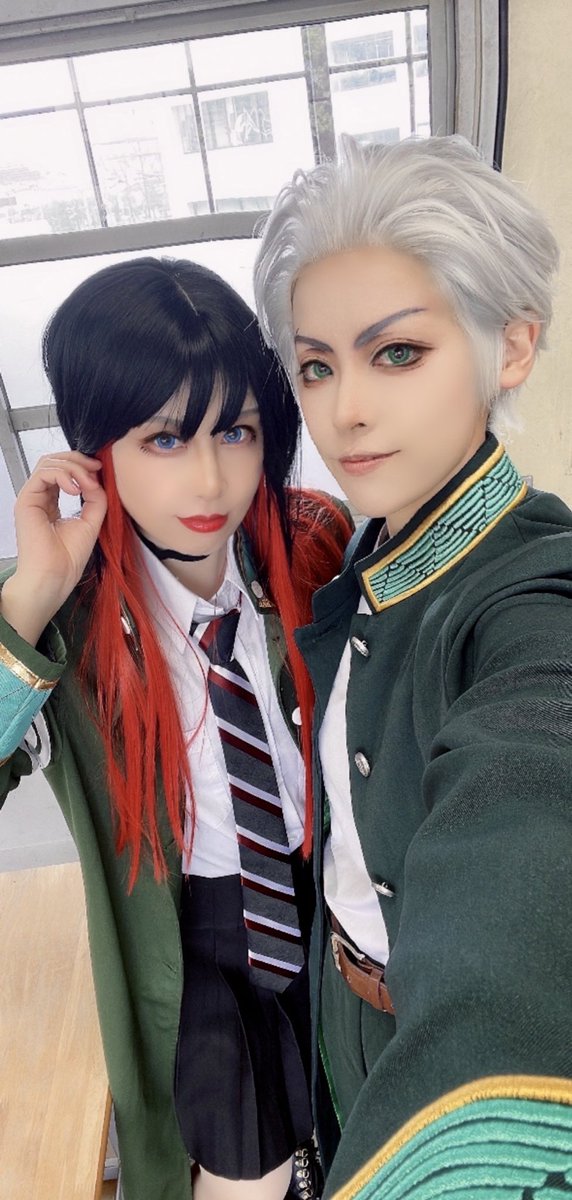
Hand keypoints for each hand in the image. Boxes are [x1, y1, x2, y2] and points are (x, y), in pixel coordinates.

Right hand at [0, 451, 107, 644]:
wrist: (54, 576)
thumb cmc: (67, 559)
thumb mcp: (91, 522)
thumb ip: (95, 499)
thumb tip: (96, 479)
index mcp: (52, 503)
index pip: (63, 472)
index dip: (82, 466)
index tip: (100, 469)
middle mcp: (40, 498)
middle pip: (54, 462)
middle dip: (78, 460)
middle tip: (96, 467)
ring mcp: (32, 498)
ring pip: (49, 463)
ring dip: (73, 467)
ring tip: (87, 483)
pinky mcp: (27, 501)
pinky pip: (43, 473)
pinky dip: (63, 475)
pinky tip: (76, 488)